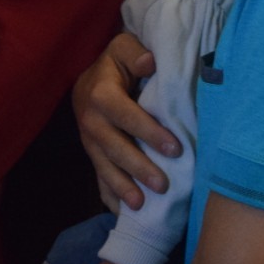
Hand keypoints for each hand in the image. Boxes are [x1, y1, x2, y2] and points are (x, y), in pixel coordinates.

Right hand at [72, 32, 177, 210]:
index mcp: (100, 94)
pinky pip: (98, 179)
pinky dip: (109, 198)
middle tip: (162, 186)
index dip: (148, 132)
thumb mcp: (123, 48)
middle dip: (137, 168)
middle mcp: (91, 121)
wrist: (89, 78)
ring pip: (104, 167)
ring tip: (140, 207)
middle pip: (113, 147)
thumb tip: (150, 62)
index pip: (125, 115)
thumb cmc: (116, 63)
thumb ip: (136, 53)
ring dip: (121, 188)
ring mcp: (89, 142)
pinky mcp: (92, 156)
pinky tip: (122, 215)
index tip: (174, 148)